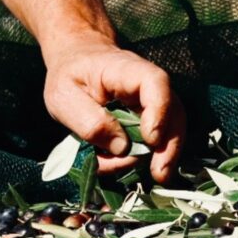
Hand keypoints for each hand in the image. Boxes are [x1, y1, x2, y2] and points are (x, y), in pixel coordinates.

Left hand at [43, 40, 185, 182]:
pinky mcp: (151, 120)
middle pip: (174, 112)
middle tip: (159, 174)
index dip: (159, 111)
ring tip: (144, 175)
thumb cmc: (69, 75)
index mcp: (126, 70)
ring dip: (162, 156)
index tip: (151, 139)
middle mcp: (149, 86)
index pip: (155, 83)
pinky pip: (157, 140)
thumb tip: (122, 147)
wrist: (78, 62)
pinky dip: (144, 157)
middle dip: (169, 147)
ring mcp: (153, 104)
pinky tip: (123, 165)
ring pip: (172, 130)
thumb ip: (88, 121)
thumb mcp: (63, 97)